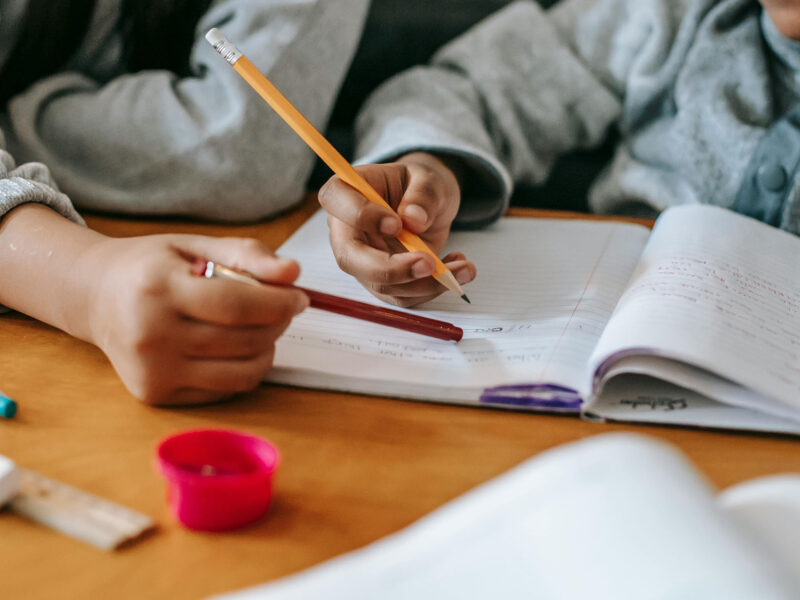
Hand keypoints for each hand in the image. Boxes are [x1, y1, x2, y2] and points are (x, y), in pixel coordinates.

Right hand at [81, 235, 307, 404]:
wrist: (96, 297)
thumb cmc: (151, 267)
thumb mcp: (195, 245)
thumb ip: (246, 254)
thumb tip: (293, 272)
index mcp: (157, 288)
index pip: (235, 305)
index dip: (278, 303)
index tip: (299, 297)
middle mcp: (150, 334)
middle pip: (242, 340)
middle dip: (278, 324)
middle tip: (284, 308)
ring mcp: (151, 370)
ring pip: (240, 372)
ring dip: (267, 349)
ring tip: (262, 328)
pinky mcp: (156, 394)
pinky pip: (224, 390)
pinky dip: (243, 369)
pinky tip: (236, 347)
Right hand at [318, 152, 475, 306]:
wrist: (430, 204)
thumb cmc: (420, 186)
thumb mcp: (428, 179)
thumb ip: (422, 195)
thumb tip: (413, 220)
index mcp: (347, 192)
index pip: (336, 201)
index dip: (361, 215)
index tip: (396, 223)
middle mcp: (347, 231)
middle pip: (350, 258)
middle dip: (391, 269)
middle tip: (429, 264)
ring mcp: (363, 261)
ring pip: (381, 285)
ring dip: (425, 284)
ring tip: (463, 268)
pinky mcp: (383, 282)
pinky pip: (403, 296)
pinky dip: (433, 289)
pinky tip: (455, 269)